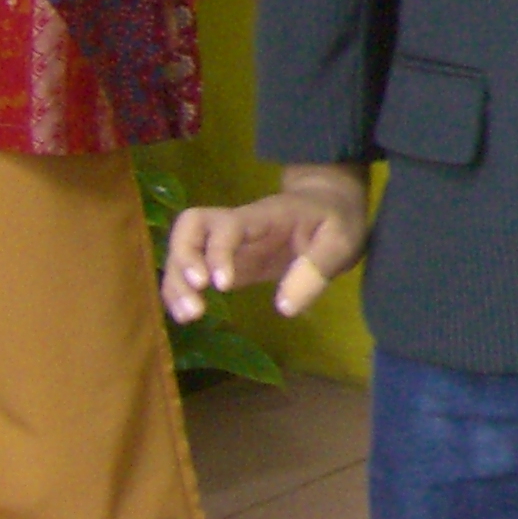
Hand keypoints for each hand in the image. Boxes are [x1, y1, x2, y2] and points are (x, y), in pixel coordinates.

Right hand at [161, 165, 370, 321]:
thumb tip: (284, 307)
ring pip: (182, 251)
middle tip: (198, 298)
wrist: (331, 203)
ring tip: (190, 315)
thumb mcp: (341, 241)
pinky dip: (181, 291)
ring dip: (176, 282)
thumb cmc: (337, 218)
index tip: (223, 285)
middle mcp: (237, 226)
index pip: (228, 226)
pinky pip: (191, 271)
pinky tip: (187, 315)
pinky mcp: (226, 262)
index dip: (218, 253)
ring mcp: (228, 243)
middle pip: (189, 228)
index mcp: (265, 216)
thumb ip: (316, 270)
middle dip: (183, 263)